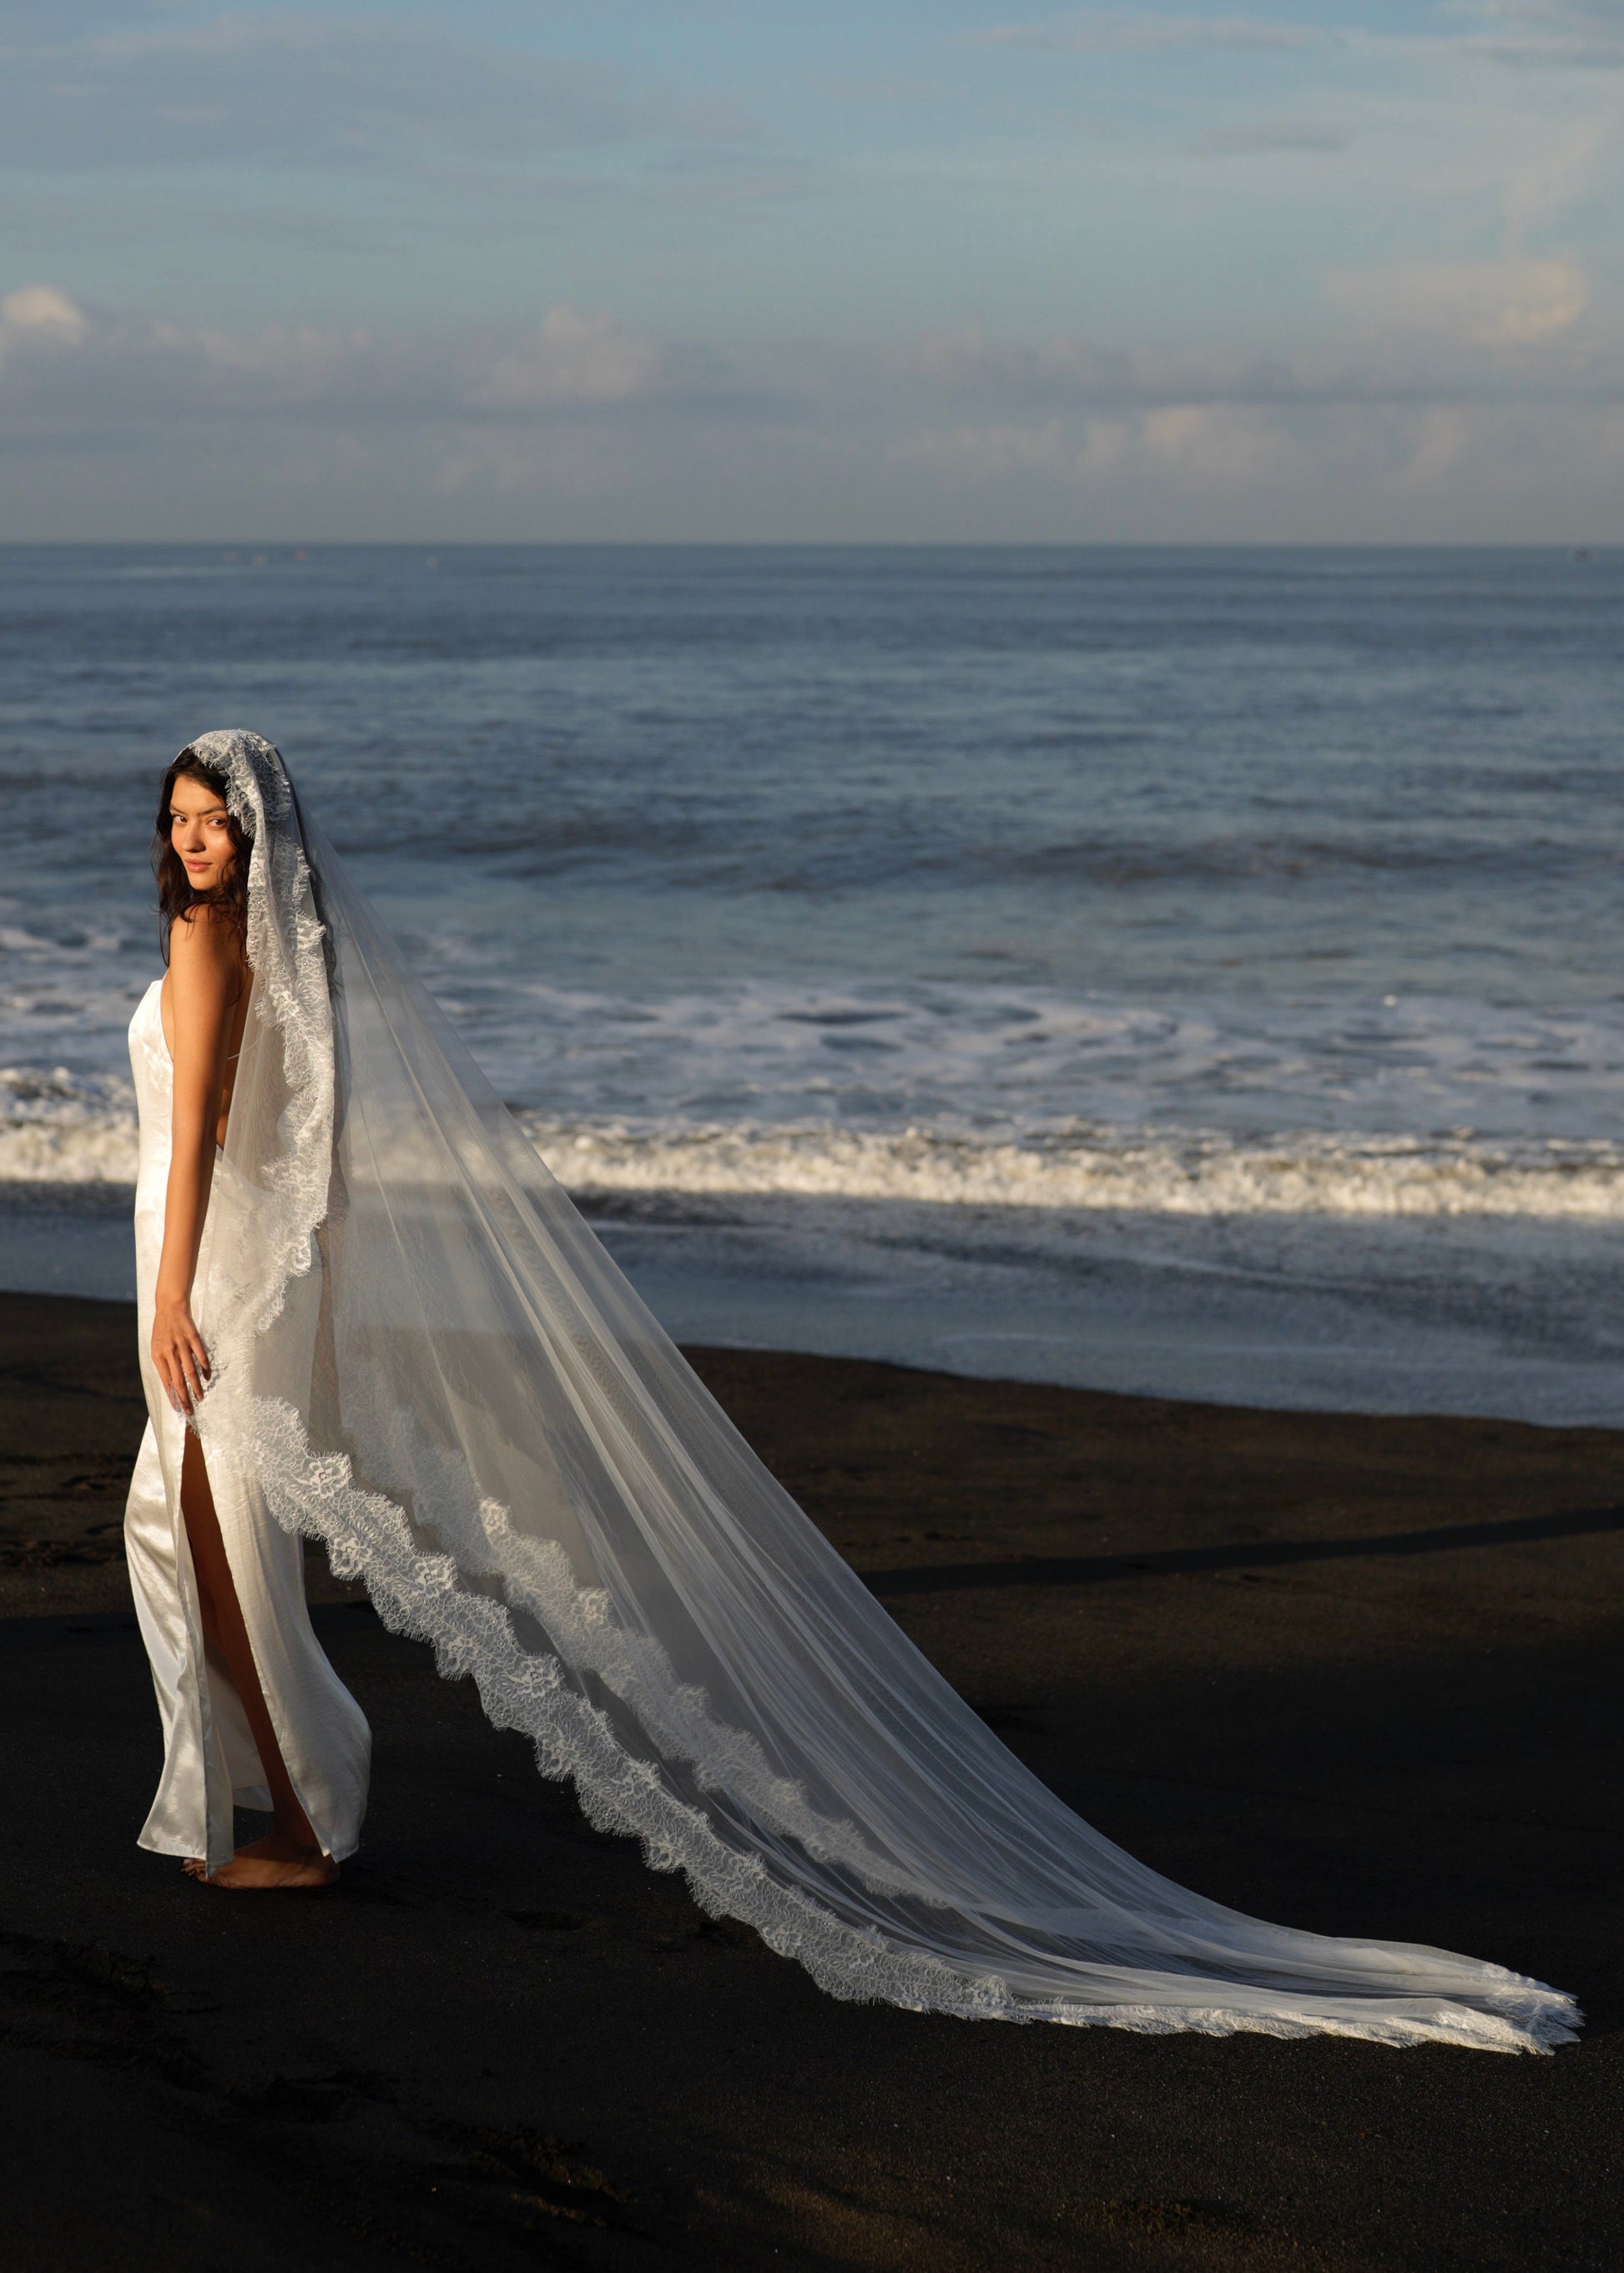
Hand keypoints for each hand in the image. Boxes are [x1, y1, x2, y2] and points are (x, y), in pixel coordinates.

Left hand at [152, 1294, 210, 1416]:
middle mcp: (169, 1352)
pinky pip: (200, 1356)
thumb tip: (171, 1384)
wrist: (169, 1306)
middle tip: (190, 1410)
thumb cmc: (162, 1329)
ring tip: (200, 1398)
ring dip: (196, 1387)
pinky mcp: (193, 1337)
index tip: (178, 1408)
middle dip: (184, 1397)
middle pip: (178, 1380)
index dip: (172, 1396)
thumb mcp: (157, 1347)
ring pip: (190, 1371)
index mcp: (157, 1356)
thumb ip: (163, 1364)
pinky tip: (207, 1377)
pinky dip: (205, 1368)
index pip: (166, 1381)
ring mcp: (182, 1345)